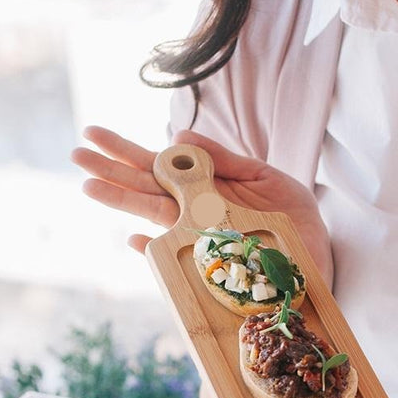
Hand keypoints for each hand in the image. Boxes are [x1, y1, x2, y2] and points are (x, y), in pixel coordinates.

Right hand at [72, 126, 333, 283]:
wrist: (320, 251)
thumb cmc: (293, 216)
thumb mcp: (264, 176)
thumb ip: (225, 158)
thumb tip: (179, 134)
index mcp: (206, 188)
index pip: (159, 167)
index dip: (128, 151)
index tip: (96, 134)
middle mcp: (198, 212)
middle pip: (147, 189)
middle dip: (113, 171)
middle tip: (78, 153)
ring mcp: (203, 237)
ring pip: (155, 217)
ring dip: (123, 201)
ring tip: (89, 183)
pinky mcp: (215, 262)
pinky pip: (179, 257)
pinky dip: (157, 251)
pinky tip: (135, 240)